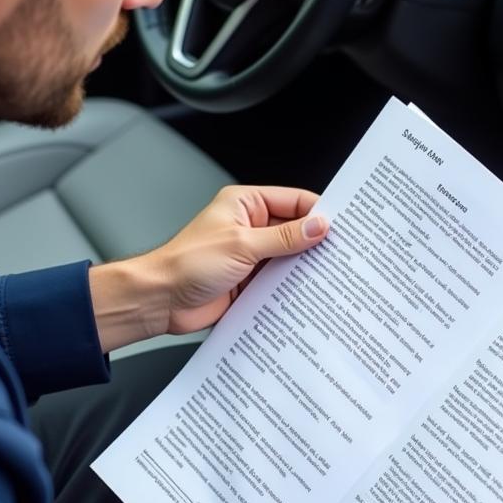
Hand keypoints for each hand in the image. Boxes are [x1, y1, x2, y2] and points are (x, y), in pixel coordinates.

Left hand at [147, 185, 327, 334]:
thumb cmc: (186, 264)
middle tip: (342, 254)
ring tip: (329, 275)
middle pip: (294, 230)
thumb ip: (284, 237)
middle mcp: (249, 226)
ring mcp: (250, 255)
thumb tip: (318, 226)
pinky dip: (291, 287)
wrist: (160, 301)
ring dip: (304, 267)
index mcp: (245, 204)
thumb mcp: (241, 245)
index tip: (343, 226)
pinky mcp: (249, 281)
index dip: (318, 212)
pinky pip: (278, 281)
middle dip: (315, 242)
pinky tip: (307, 294)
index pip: (293, 201)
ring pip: (289, 258)